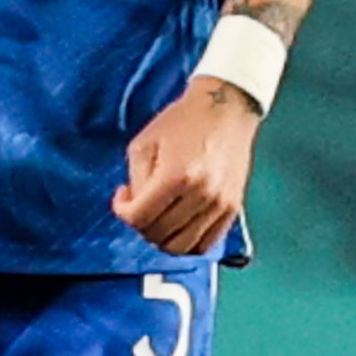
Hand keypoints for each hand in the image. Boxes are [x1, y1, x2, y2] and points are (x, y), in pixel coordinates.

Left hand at [112, 79, 261, 257]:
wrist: (226, 109)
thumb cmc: (183, 121)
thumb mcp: (144, 143)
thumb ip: (136, 180)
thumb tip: (134, 207)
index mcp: (176, 175)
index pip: (140, 218)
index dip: (123, 213)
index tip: (122, 199)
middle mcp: (201, 194)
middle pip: (159, 235)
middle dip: (140, 225)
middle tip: (139, 206)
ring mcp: (220, 204)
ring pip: (182, 246)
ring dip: (162, 238)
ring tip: (158, 217)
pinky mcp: (233, 208)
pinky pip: (207, 244)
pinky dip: (188, 243)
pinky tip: (179, 225)